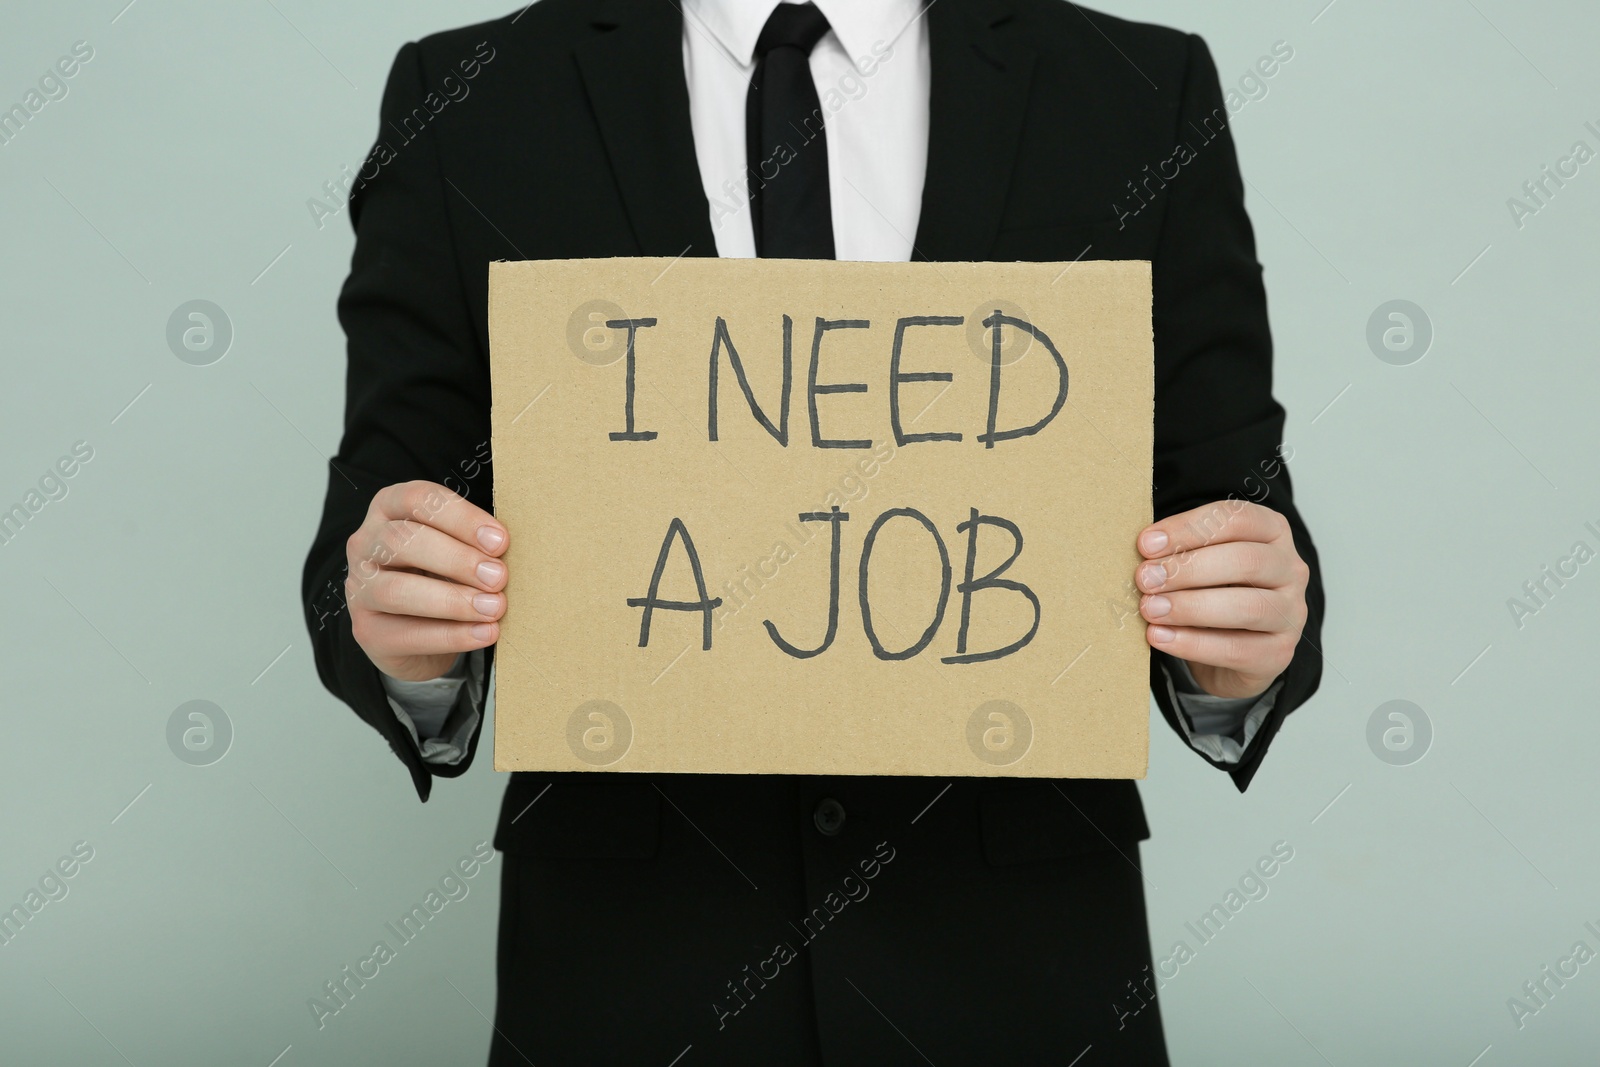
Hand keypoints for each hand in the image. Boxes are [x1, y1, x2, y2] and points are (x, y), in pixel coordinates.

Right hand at [345, 480, 508, 681]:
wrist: (419, 634)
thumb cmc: (442, 575)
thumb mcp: (457, 548)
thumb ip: (476, 544)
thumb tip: (506, 552)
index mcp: (389, 509)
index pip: (418, 500)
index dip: (462, 518)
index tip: (500, 541)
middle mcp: (366, 544)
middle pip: (402, 540)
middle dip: (457, 559)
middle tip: (498, 577)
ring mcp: (359, 589)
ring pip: (396, 590)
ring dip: (452, 600)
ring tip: (494, 608)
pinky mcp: (367, 631)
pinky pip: (406, 634)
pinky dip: (452, 635)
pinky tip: (485, 632)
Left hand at [1134, 501, 1308, 699]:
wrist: (1229, 654)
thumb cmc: (1210, 593)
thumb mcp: (1198, 564)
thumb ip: (1178, 552)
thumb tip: (1143, 553)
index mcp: (1271, 532)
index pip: (1236, 519)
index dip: (1188, 528)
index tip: (1146, 544)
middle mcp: (1290, 569)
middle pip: (1246, 560)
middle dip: (1188, 569)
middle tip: (1145, 579)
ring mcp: (1291, 613)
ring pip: (1247, 606)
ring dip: (1190, 607)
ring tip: (1150, 609)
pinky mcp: (1279, 653)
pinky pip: (1237, 649)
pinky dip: (1192, 643)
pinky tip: (1160, 637)